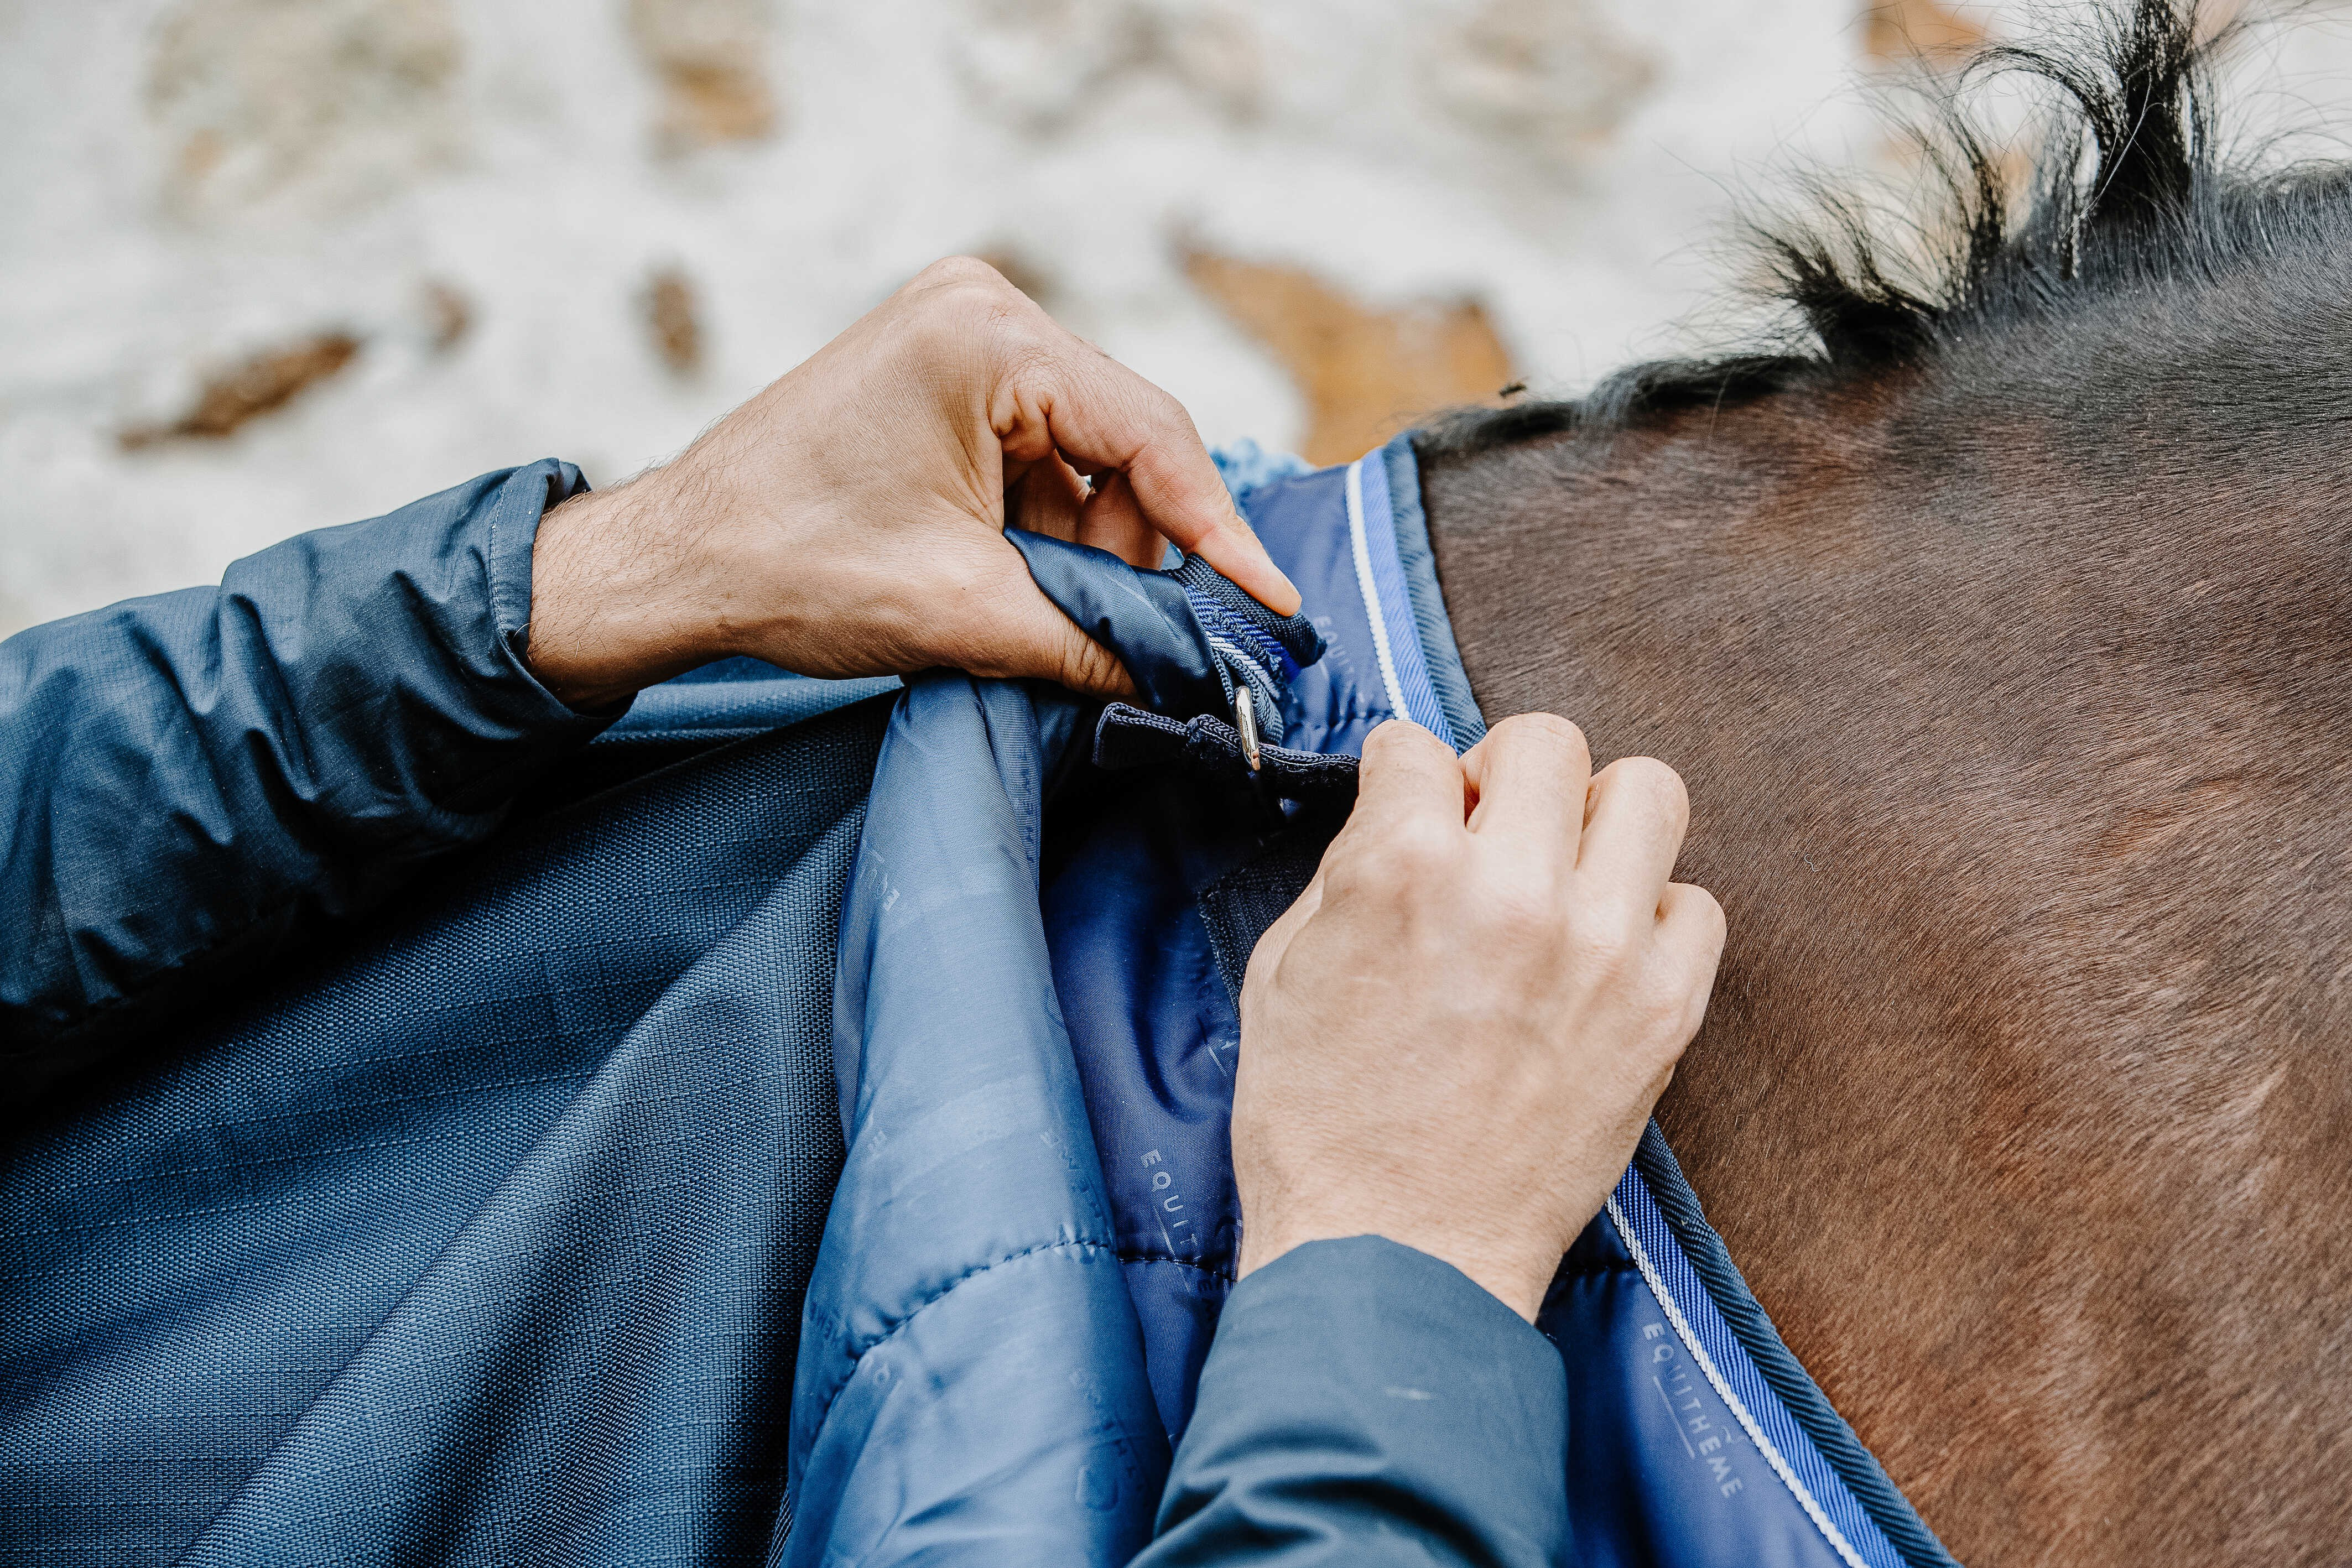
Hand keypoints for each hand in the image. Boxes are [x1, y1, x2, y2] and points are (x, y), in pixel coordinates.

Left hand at [523, 256, 1298, 708]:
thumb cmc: (789, 567)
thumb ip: (1095, 641)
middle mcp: (983, 309)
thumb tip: (1192, 677)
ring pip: (1087, 458)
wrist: (675, 563)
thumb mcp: (965, 614)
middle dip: (1137, 551)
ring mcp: (961, 335)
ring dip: (1090, 547)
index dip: (1219, 536)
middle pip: (1125, 444)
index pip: (1152, 437)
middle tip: (1142, 641)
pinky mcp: (944, 376)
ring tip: (1049, 619)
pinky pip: (1041, 457)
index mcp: (988, 337)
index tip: (1273, 604)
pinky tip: (1020, 584)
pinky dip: (1048, 530)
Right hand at [1230, 716, 1725, 1320]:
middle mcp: (1513, 890)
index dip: (1403, 781)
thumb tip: (1403, 816)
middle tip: (1489, 835)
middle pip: (1547, 741)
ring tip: (1562, 879)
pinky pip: (1697, 905)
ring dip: (1597, 823)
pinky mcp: (1662, 1012)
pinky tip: (1602, 957)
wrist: (1393, 1258)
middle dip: (1505, 776)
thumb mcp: (1285, 971)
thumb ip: (1349, 872)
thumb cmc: (1320, 1127)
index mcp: (1401, 869)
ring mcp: (1601, 948)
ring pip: (1648, 793)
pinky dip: (1653, 917)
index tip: (1409, 814)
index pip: (1416, 745)